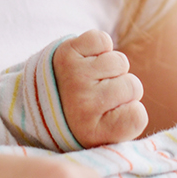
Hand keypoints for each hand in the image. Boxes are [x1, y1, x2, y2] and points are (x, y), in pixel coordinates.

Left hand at [54, 29, 147, 145]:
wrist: (38, 101)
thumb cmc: (82, 118)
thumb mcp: (103, 137)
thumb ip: (126, 127)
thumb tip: (136, 108)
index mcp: (93, 132)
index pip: (138, 117)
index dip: (131, 111)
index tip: (114, 114)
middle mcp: (83, 104)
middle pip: (134, 86)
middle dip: (122, 89)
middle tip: (100, 95)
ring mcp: (74, 76)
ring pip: (120, 62)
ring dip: (111, 68)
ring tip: (92, 78)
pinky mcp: (66, 52)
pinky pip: (103, 40)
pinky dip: (99, 47)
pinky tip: (87, 61)